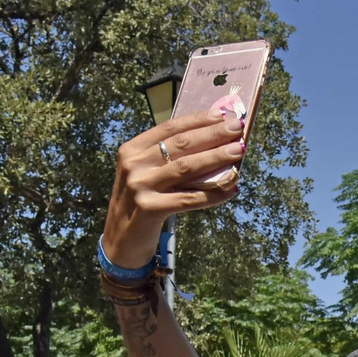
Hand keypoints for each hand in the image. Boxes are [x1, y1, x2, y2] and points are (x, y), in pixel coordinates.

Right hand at [100, 110, 247, 268]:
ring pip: (186, 167)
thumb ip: (169, 159)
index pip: (169, 128)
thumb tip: (212, 143)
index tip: (222, 114)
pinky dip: (213, 193)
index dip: (197, 120)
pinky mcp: (149, 208)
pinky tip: (231, 189)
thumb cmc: (141, 203)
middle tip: (238, 127)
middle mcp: (134, 164)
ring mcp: (140, 186)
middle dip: (213, 134)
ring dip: (216, 157)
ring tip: (238, 151)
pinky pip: (189, 198)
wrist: (119, 242)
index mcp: (132, 150)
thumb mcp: (146, 175)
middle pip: (181, 144)